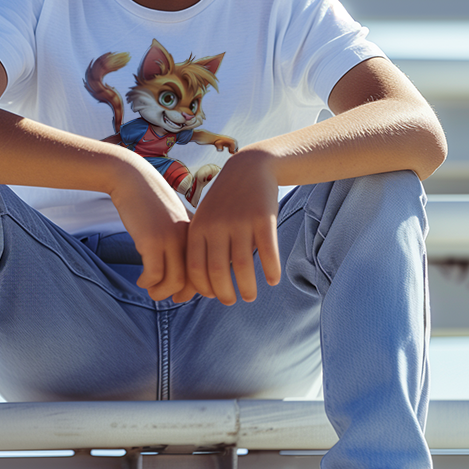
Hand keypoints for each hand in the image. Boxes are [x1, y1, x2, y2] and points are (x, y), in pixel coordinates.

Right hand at [107, 157, 192, 301]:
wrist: (132, 178)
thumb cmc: (151, 201)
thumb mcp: (173, 219)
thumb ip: (182, 239)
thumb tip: (182, 270)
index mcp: (197, 233)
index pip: (205, 270)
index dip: (194, 288)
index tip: (180, 296)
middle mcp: (189, 237)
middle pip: (193, 279)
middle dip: (180, 295)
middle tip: (165, 298)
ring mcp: (171, 238)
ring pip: (174, 281)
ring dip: (161, 293)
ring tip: (151, 291)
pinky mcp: (152, 240)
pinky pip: (154, 274)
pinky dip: (147, 283)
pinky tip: (141, 281)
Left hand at [183, 150, 281, 304]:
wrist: (250, 167)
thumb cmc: (226, 201)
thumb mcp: (206, 219)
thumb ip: (202, 246)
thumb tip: (201, 285)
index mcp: (199, 228)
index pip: (195, 268)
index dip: (204, 288)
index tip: (214, 295)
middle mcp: (216, 226)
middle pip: (217, 271)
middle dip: (224, 293)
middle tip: (231, 302)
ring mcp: (240, 221)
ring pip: (242, 266)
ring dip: (247, 287)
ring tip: (250, 296)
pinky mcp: (263, 218)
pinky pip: (267, 252)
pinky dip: (270, 270)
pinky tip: (272, 280)